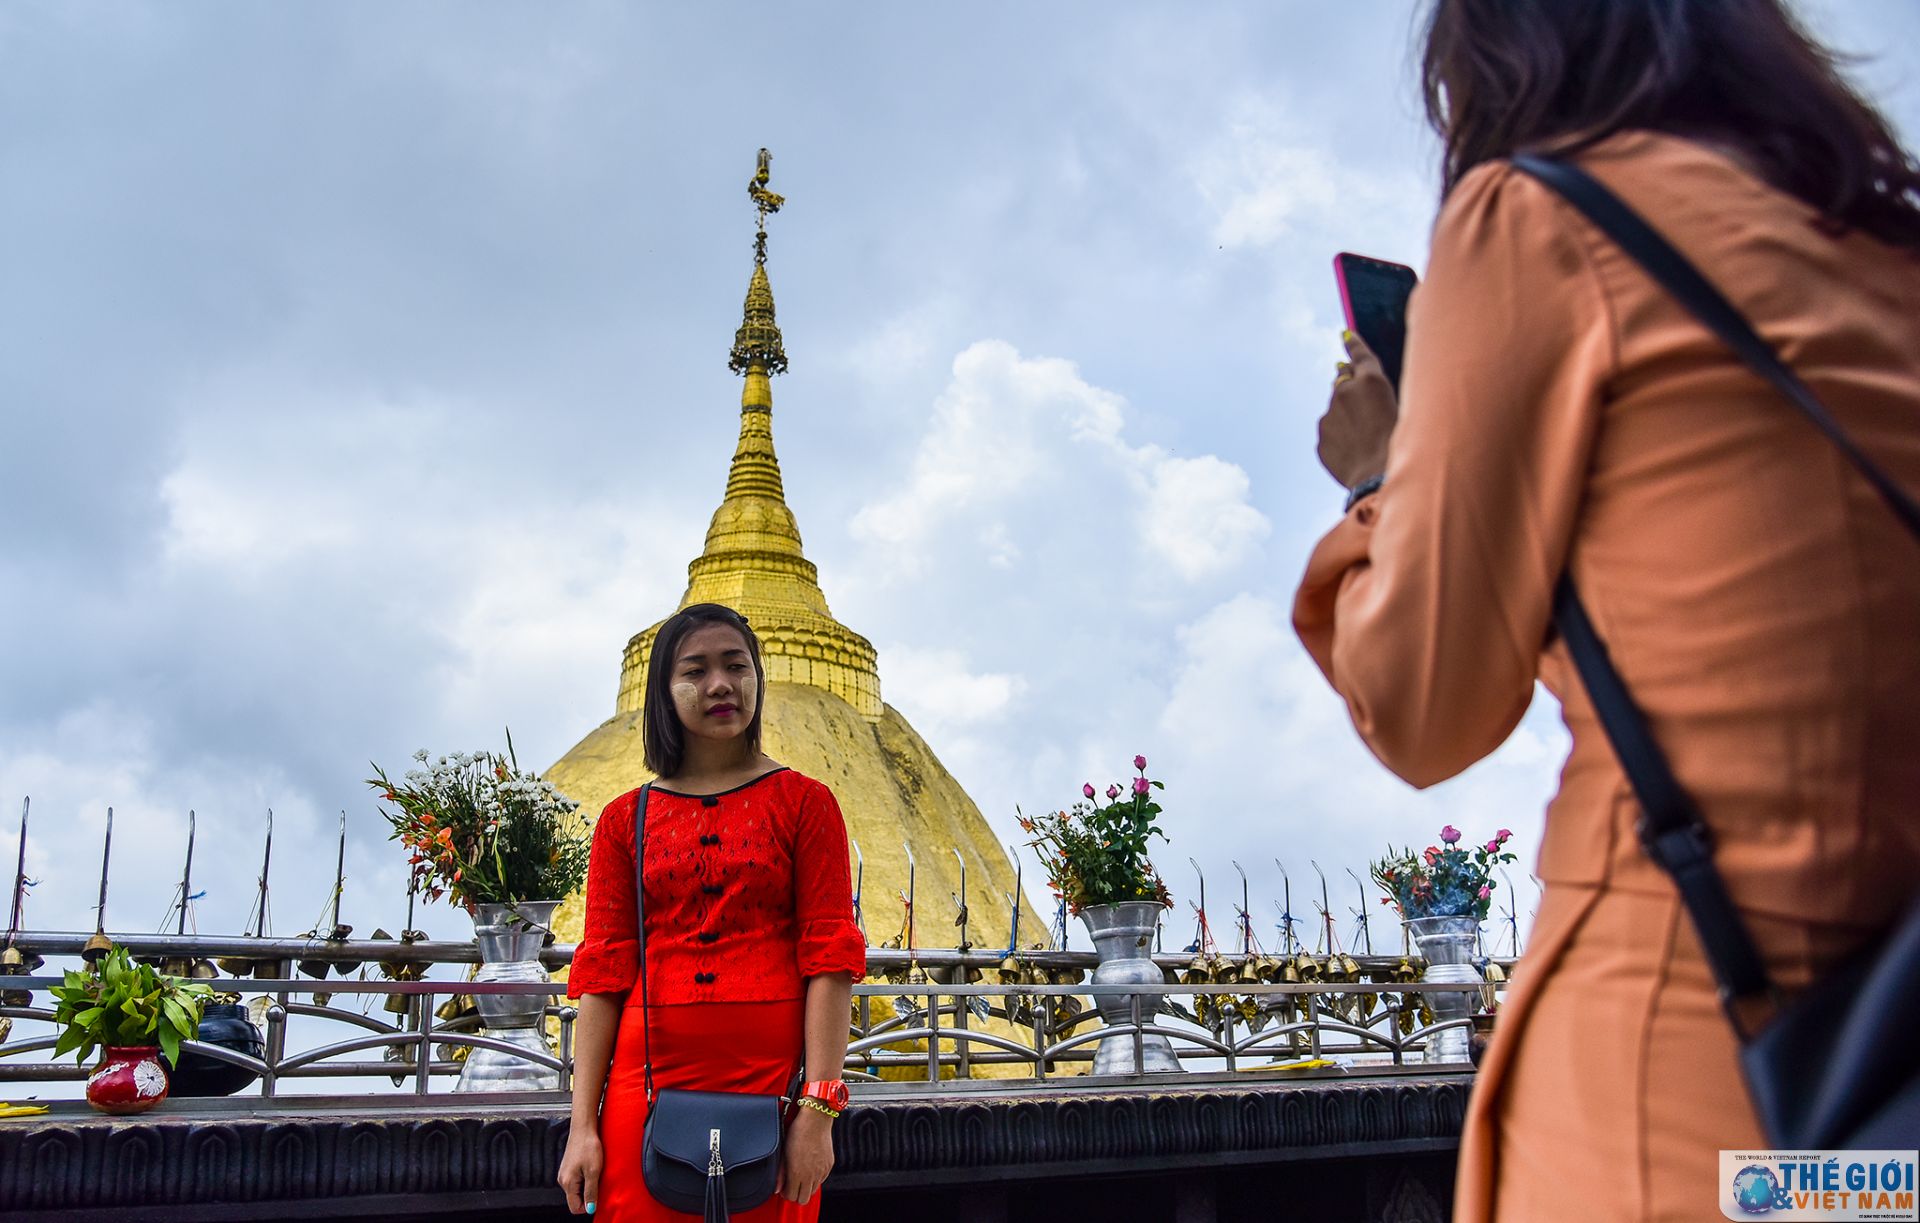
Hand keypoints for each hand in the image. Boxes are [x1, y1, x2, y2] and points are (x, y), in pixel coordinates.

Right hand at [557, 1127, 602, 1214]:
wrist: (583, 1129)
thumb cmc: (589, 1147)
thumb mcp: (594, 1171)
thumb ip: (591, 1192)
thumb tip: (590, 1209)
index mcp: (568, 1183)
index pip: (575, 1207)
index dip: (587, 1207)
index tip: (598, 1197)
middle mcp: (563, 1181)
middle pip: (575, 1199)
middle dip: (588, 1195)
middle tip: (598, 1181)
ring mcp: (564, 1174)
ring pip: (577, 1190)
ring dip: (587, 1186)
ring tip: (595, 1172)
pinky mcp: (568, 1168)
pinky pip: (576, 1181)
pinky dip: (585, 1179)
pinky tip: (591, 1168)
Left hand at [777, 1106, 834, 1204]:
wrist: (816, 1119)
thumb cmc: (798, 1131)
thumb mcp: (783, 1152)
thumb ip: (780, 1173)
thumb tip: (777, 1189)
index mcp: (797, 1172)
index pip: (792, 1197)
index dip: (786, 1194)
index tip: (784, 1187)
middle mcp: (811, 1175)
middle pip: (803, 1199)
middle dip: (796, 1194)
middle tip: (791, 1185)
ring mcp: (821, 1171)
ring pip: (813, 1191)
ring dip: (806, 1187)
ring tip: (800, 1176)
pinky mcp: (829, 1165)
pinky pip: (821, 1180)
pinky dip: (815, 1179)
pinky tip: (810, 1169)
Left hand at [1317, 330, 1398, 489]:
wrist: (1378, 479)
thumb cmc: (1400, 444)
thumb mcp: (1401, 408)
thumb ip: (1376, 392)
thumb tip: (1353, 382)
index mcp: (1370, 381)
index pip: (1359, 355)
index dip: (1353, 344)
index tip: (1345, 335)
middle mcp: (1344, 392)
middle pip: (1343, 381)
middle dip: (1350, 386)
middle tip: (1362, 402)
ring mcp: (1329, 415)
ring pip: (1336, 410)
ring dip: (1347, 417)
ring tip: (1367, 440)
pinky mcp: (1320, 437)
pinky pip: (1330, 433)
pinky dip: (1340, 438)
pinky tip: (1357, 453)